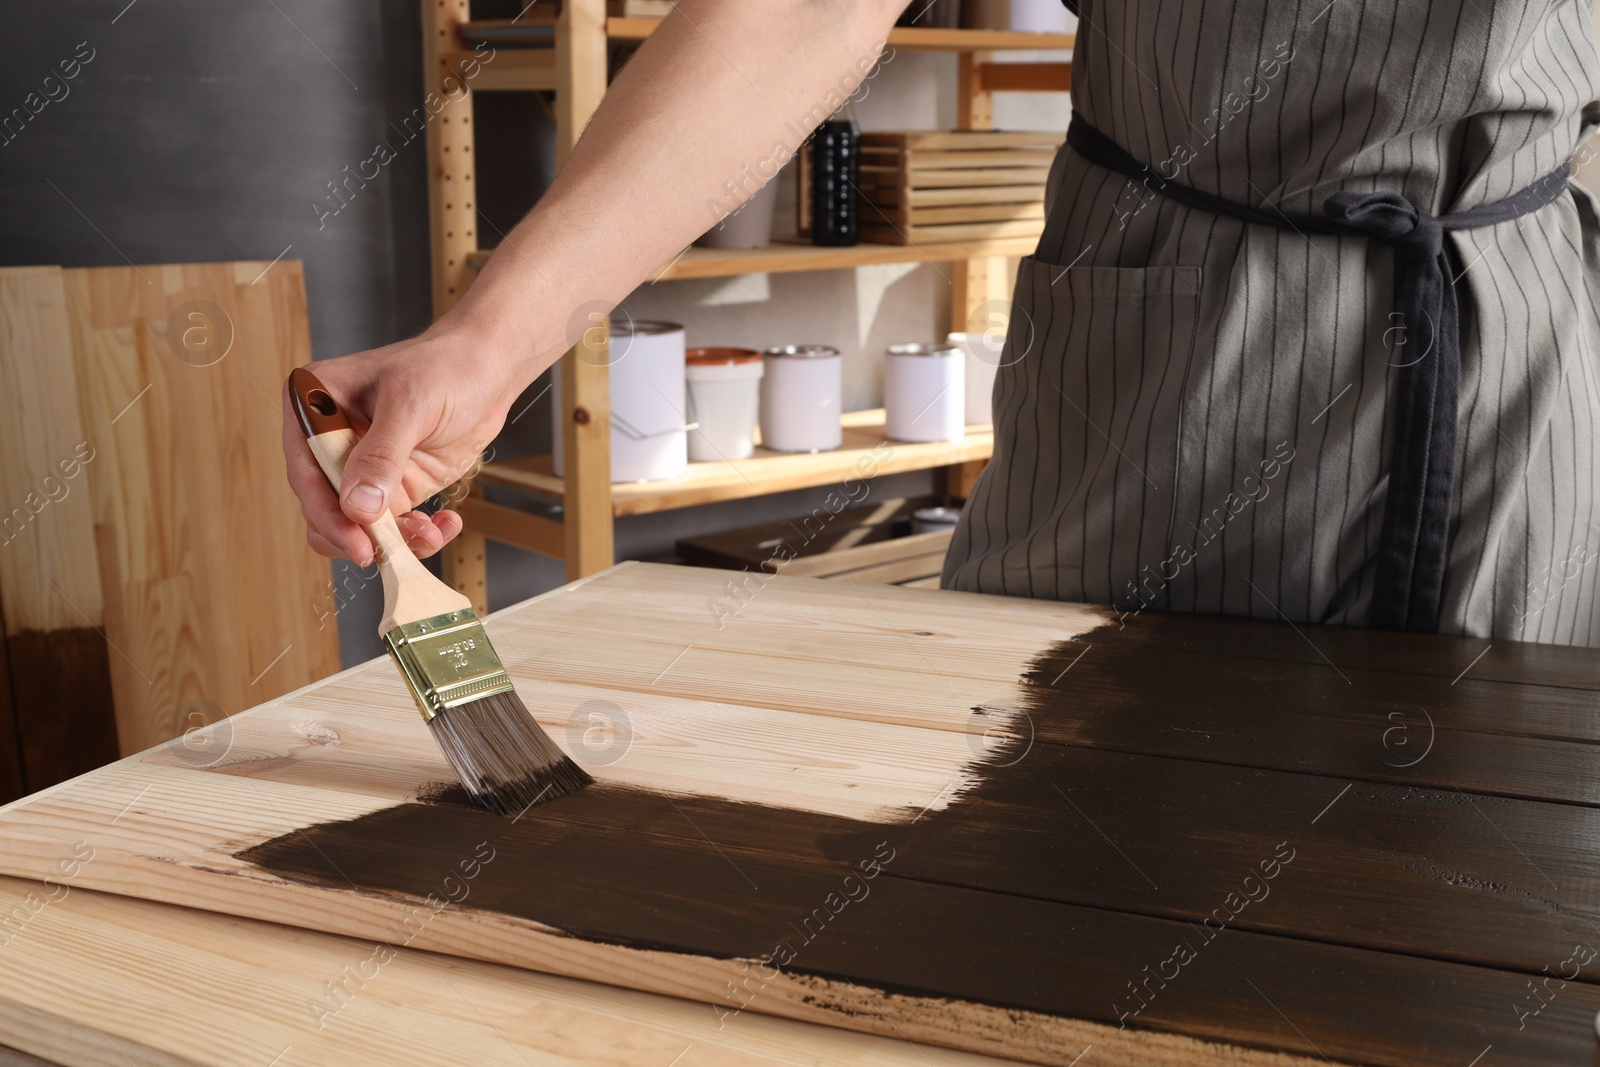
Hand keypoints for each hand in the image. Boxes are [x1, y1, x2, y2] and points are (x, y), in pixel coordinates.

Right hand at [282, 323, 526, 564]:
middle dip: (360, 533)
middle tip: (391, 550)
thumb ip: (382, 455)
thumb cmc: (446, 365)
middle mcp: (330, 440)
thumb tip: (357, 507)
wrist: (489, 369)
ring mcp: (361, 467)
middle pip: (324, 505)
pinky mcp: (393, 486)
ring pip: (357, 525)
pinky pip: (392, 526)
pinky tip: (444, 524)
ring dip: (393, 539)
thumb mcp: (411, 403)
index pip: (305, 470)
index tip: (356, 542)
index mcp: (315, 405)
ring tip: (430, 532)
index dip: (326, 513)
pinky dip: (416, 535)